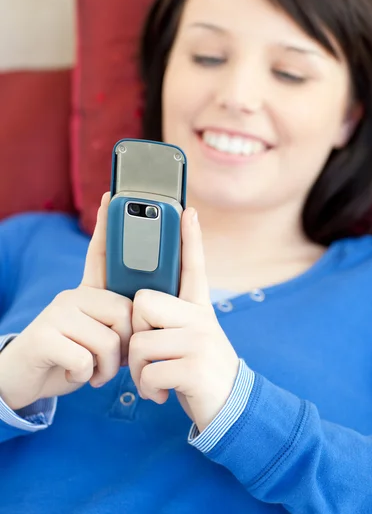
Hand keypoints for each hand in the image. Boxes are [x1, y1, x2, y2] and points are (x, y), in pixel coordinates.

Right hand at [0, 193, 132, 410]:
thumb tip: (144, 323)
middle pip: (124, 313)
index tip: (111, 195)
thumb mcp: (97, 339)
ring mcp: (57, 312)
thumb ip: (116, 326)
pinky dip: (85, 376)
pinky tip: (73, 374)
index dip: (107, 226)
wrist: (23, 381)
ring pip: (108, 341)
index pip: (100, 255)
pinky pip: (86, 359)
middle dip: (124, 348)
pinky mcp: (45, 335)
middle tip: (109, 362)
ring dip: (105, 369)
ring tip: (91, 372)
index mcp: (88, 293)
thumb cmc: (69, 359)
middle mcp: (72, 295)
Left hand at [129, 207, 239, 432]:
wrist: (230, 408)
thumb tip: (139, 305)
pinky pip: (148, 372)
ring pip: (140, 343)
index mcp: (198, 308)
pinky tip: (163, 393)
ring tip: (155, 378)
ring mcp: (200, 341)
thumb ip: (170, 319)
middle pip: (143, 304)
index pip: (194, 266)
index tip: (188, 210)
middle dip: (136, 332)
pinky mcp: (194, 367)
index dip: (190, 238)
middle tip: (150, 355)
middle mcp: (201, 318)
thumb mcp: (189, 338)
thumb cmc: (196, 369)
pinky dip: (148, 389)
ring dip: (138, 370)